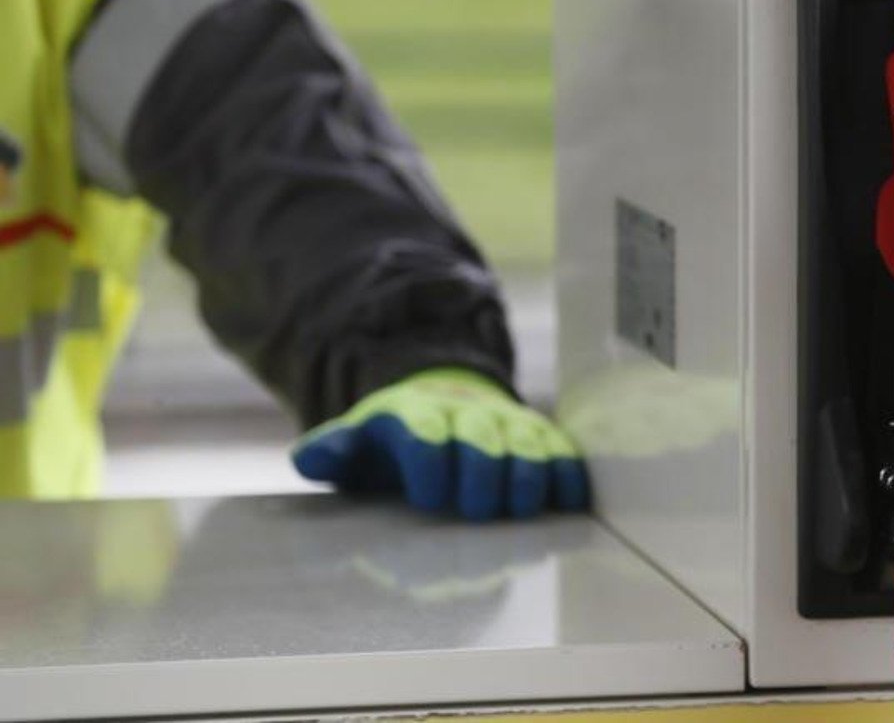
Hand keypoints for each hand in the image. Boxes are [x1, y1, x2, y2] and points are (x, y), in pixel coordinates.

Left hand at [291, 369, 587, 519]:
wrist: (446, 399)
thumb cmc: (396, 441)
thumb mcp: (357, 444)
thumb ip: (332, 452)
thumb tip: (309, 458)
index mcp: (414, 416)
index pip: (423, 433)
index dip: (429, 462)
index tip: (428, 498)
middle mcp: (465, 412)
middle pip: (480, 435)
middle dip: (482, 471)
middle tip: (478, 511)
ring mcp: (507, 421)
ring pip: (526, 440)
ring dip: (527, 474)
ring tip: (519, 509)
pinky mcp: (541, 434)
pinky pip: (561, 448)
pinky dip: (567, 472)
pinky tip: (567, 500)